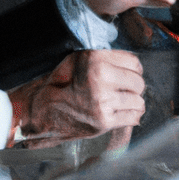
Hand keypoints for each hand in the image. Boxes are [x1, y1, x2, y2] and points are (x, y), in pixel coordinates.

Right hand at [9, 49, 144, 147]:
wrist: (41, 112)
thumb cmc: (58, 85)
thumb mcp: (75, 61)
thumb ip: (102, 57)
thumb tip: (129, 61)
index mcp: (93, 59)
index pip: (133, 62)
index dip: (133, 68)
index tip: (129, 73)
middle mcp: (99, 78)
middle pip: (138, 82)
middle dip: (134, 86)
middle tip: (125, 89)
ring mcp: (102, 101)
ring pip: (138, 100)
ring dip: (133, 102)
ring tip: (123, 101)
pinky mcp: (104, 121)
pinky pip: (133, 117)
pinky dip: (132, 115)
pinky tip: (124, 112)